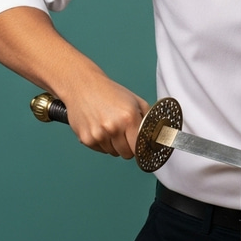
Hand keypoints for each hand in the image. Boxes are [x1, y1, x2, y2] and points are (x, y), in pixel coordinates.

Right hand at [0, 7, 148, 159]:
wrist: (83, 86)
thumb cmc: (110, 92)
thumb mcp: (135, 100)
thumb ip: (147, 118)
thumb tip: (158, 134)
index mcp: (129, 118)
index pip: (140, 147)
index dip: (141, 148)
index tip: (141, 147)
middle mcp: (113, 127)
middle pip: (127, 154)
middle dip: (128, 147)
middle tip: (125, 134)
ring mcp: (98, 135)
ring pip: (113, 153)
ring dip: (114, 145)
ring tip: (110, 127)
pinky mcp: (86, 139)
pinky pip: (100, 150)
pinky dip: (101, 143)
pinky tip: (99, 128)